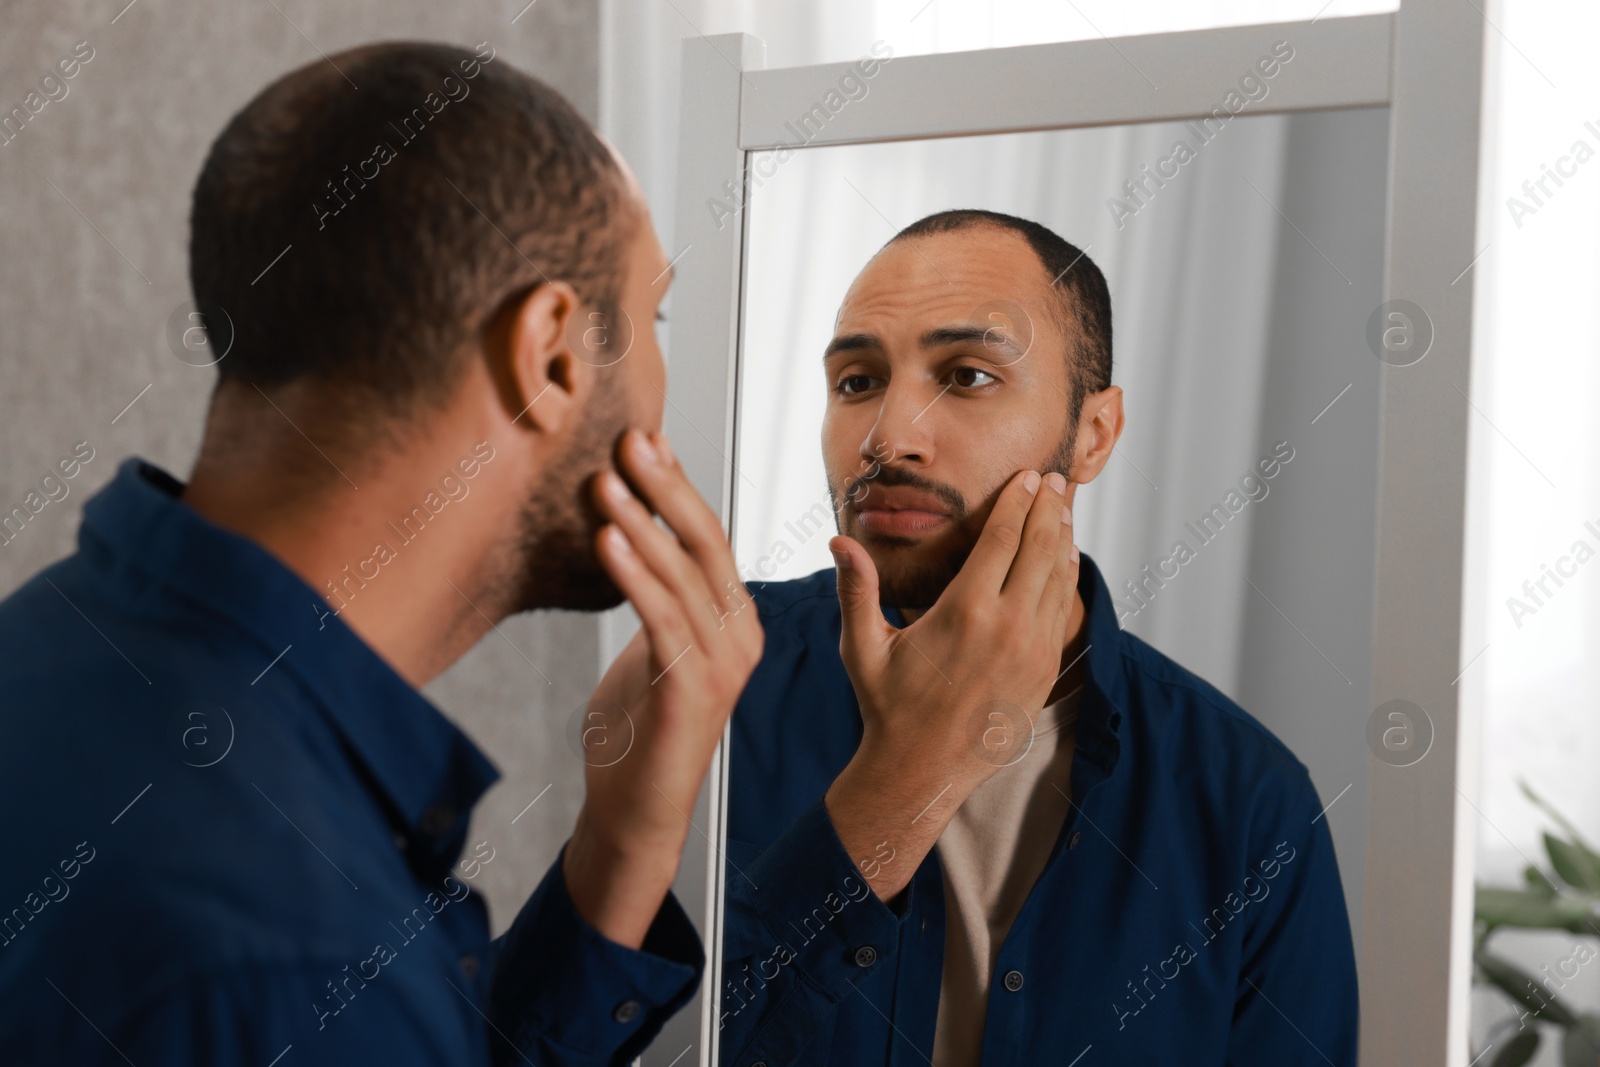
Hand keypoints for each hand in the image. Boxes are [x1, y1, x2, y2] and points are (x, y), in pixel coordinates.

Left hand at [562, 428, 762, 947]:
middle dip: (665, 486)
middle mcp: (739, 636)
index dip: (678, 486)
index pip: (709, 539)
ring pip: (683, 576)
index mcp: (733, 621)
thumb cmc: (636, 730)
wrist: (634, 812)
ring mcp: (722, 664)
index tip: (646, 438)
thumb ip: (654, 599)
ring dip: (640, 521)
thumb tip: (630, 534)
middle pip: (706, 544)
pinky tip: (606, 538)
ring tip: (602, 479)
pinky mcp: (691, 690)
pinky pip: (662, 618)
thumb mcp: (651, 647)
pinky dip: (633, 574)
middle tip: (629, 438)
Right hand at [824, 469, 1077, 899]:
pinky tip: (1064, 562)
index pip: (1003, 539)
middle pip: (1041, 549)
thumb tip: (839, 540)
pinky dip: (1067, 579)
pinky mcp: (1045, 671)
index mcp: (966, 612)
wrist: (923, 770)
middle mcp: (1008, 627)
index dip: (1017, 502)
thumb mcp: (863, 647)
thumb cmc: (889, 707)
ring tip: (1062, 511)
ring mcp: (1034, 650)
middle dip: (1048, 509)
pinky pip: (1064, 612)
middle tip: (1052, 481)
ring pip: (1060, 579)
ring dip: (1063, 539)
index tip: (1025, 477)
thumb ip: (856, 590)